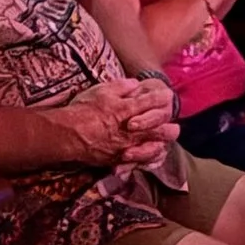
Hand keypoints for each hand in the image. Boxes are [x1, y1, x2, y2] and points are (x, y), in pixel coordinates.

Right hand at [60, 76, 177, 165]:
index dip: (160, 99)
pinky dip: (146, 158)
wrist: (68, 134)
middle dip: (167, 128)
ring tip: (167, 143)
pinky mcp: (117, 158)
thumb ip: (120, 87)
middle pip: (154, 128)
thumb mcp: (100, 91)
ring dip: (160, 144)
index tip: (169, 96)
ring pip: (148, 146)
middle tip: (176, 128)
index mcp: (124, 109)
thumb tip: (135, 84)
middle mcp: (128, 129)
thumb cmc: (82, 109)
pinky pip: (137, 160)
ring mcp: (124, 146)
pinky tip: (152, 157)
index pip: (148, 103)